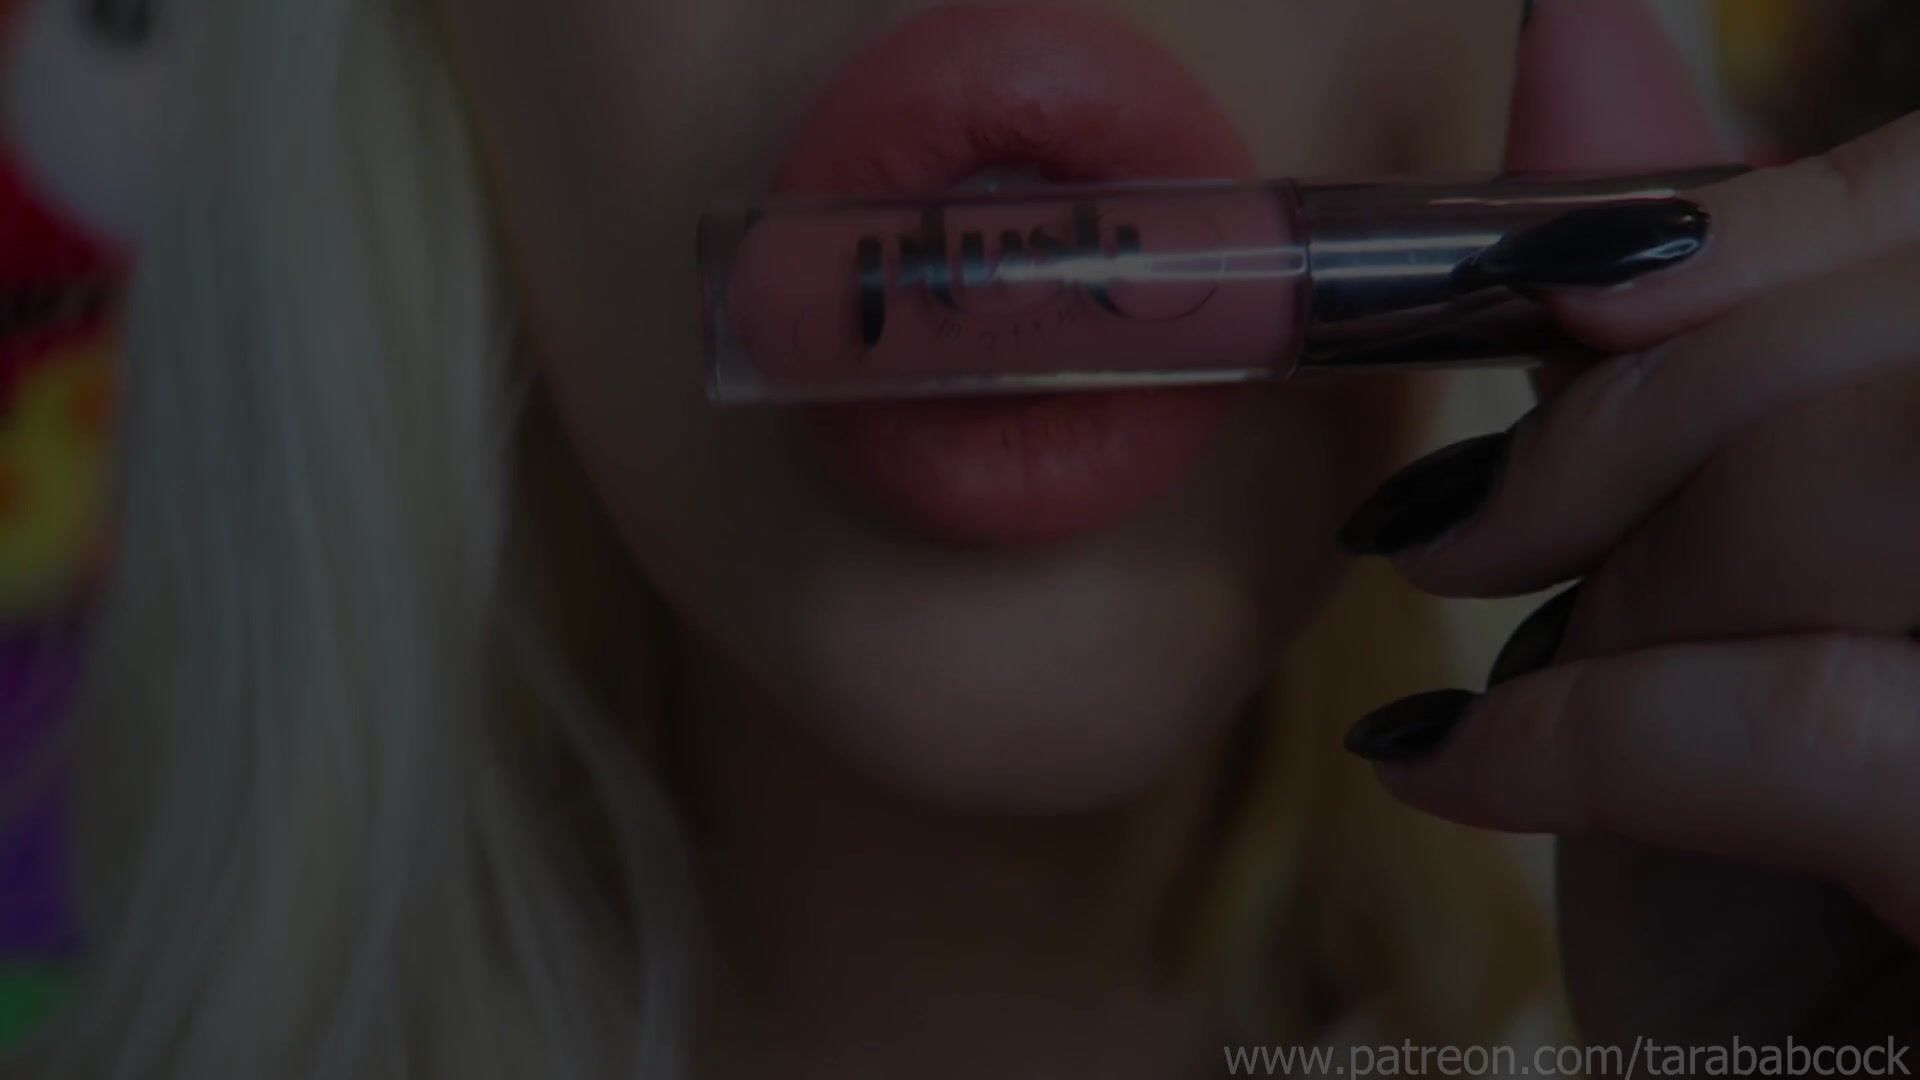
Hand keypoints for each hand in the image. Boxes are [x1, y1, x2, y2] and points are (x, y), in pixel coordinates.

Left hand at [1339, 108, 1919, 1045]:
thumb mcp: (1741, 595)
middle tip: (1464, 520)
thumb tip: (1577, 26)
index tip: (1564, 279)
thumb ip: (1713, 339)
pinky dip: (1608, 730)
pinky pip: (1835, 721)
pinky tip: (1465, 762)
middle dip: (1670, 410)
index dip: (1793, 222)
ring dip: (1661, 563)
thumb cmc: (1792, 916)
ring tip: (1505, 663)